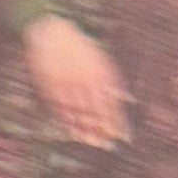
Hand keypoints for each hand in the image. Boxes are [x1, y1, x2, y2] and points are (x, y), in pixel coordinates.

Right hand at [21, 15, 127, 150]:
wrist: (51, 33)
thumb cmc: (80, 47)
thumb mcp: (100, 61)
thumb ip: (113, 82)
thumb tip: (127, 100)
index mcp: (98, 74)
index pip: (110, 104)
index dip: (117, 122)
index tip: (123, 136)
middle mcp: (83, 82)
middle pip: (95, 112)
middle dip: (102, 129)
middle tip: (107, 145)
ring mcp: (65, 85)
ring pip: (77, 113)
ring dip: (85, 130)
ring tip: (91, 142)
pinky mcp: (50, 87)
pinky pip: (60, 109)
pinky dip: (67, 122)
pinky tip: (73, 131)